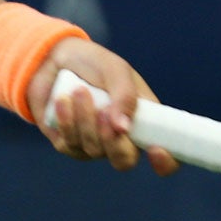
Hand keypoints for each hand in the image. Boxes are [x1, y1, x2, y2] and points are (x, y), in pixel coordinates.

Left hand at [26, 38, 178, 174]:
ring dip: (86, 119)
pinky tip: (62, 99)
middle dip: (113, 140)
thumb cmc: (93, 64)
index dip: (166, 162)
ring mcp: (94, 145)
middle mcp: (121, 139)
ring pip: (93, 149)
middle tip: (103, 112)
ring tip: (79, 90)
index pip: (166, 156)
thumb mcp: (115, 70)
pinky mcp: (68, 144)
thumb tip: (124, 129)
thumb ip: (125, 96)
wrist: (55, 58)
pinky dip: (66, 120)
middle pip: (124, 161)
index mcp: (144, 122)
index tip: (156, 150)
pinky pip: (69, 145)